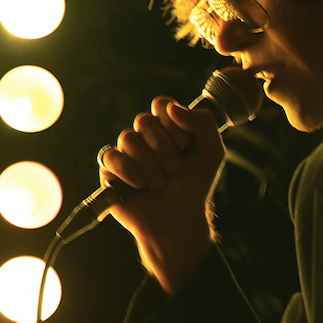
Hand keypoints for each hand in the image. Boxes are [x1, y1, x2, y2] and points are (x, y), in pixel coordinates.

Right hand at [98, 97, 225, 294]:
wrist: (178, 219)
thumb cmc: (195, 185)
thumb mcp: (212, 151)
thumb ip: (203, 122)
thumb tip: (171, 108)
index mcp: (167, 127)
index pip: (161, 104)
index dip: (173, 124)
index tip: (184, 144)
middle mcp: (145, 136)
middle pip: (144, 120)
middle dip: (164, 149)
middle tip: (174, 169)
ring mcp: (126, 152)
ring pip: (128, 138)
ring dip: (151, 166)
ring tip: (159, 183)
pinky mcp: (110, 170)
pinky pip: (111, 156)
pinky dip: (129, 172)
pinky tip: (139, 186)